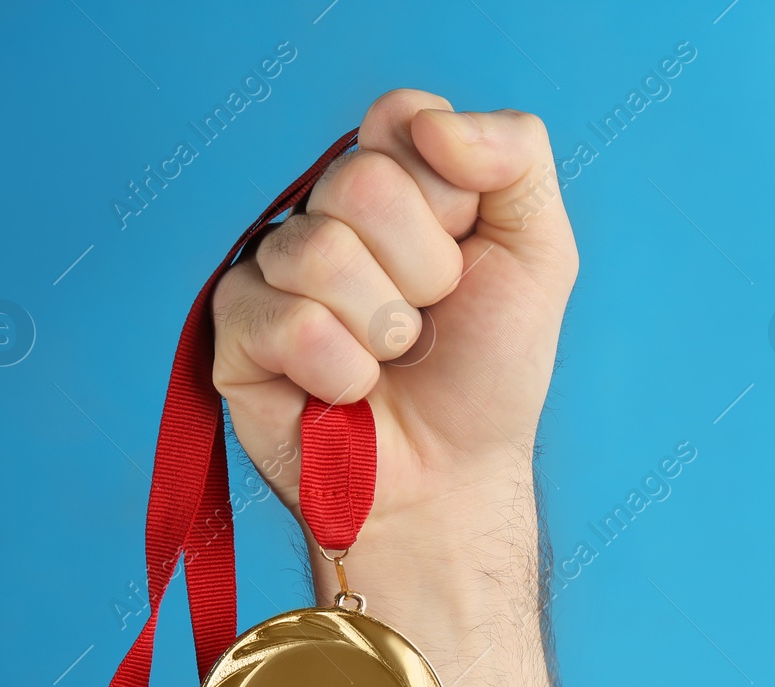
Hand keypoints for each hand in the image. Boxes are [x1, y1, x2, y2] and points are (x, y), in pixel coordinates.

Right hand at [211, 89, 576, 549]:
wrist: (453, 477)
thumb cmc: (488, 371)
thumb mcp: (540, 254)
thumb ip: (516, 157)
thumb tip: (430, 125)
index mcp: (391, 178)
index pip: (401, 122)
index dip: (450, 200)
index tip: (465, 258)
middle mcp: (323, 212)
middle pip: (360, 183)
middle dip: (424, 270)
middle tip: (428, 322)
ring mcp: (271, 269)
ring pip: (319, 252)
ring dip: (384, 328)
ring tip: (390, 361)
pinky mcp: (234, 333)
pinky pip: (287, 321)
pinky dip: (342, 372)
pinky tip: (349, 393)